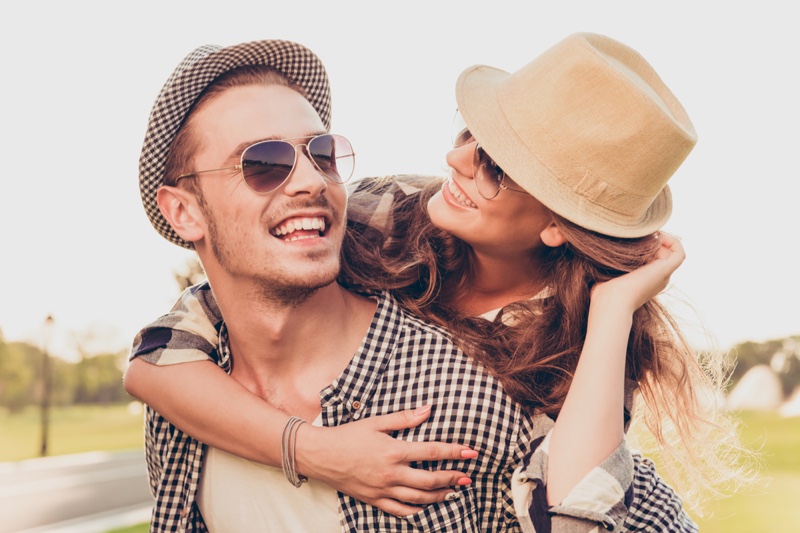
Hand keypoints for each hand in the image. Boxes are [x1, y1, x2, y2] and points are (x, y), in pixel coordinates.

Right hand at [295, 405, 476, 515]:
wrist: (320, 455)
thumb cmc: (347, 435)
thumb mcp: (376, 422)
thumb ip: (404, 418)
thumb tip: (428, 410)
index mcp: (393, 451)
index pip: (431, 452)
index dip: (453, 452)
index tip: (471, 452)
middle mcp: (390, 473)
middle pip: (429, 480)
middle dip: (452, 478)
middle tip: (467, 476)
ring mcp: (382, 490)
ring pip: (418, 499)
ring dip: (439, 496)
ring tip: (454, 492)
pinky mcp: (374, 500)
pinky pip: (399, 511)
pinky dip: (416, 512)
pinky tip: (426, 508)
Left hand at [591, 232, 685, 313]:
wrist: (611, 304)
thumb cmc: (603, 295)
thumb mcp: (606, 276)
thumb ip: (608, 265)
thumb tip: (596, 250)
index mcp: (645, 282)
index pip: (652, 259)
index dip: (646, 246)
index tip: (633, 237)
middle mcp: (657, 279)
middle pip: (662, 254)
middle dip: (653, 241)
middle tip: (639, 232)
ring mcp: (663, 275)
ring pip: (670, 252)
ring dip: (661, 239)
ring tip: (646, 233)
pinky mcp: (665, 271)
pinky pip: (679, 253)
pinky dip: (672, 241)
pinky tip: (656, 236)